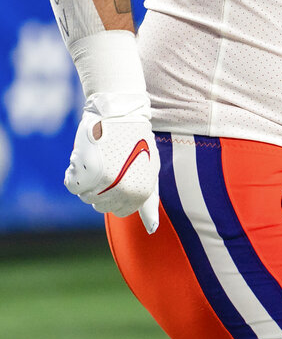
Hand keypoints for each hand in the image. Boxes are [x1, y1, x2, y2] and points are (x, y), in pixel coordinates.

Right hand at [65, 92, 159, 232]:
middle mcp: (124, 191)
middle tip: (108, 162)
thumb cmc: (135, 138)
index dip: (115, 193)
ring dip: (87, 180)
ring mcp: (105, 183)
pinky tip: (84, 157)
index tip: (117, 173)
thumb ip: (149, 200)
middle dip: (101, 187)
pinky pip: (72, 186)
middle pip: (101, 205)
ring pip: (86, 197)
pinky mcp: (87, 172)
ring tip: (98, 158)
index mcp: (141, 192)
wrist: (121, 110)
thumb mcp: (148, 168)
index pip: (120, 211)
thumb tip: (152, 228)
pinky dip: (74, 173)